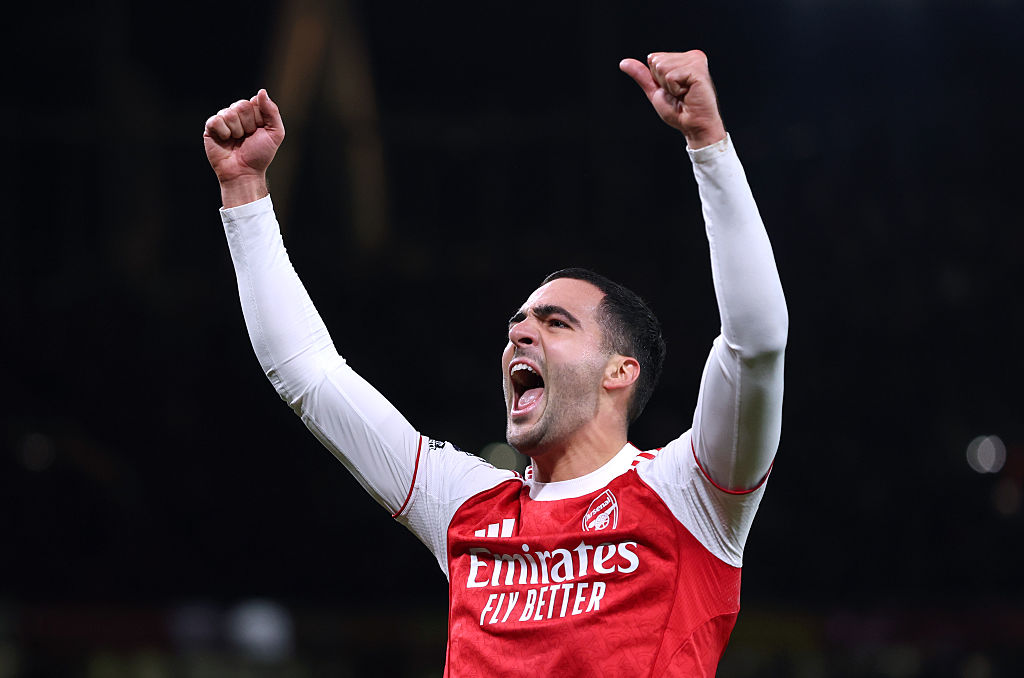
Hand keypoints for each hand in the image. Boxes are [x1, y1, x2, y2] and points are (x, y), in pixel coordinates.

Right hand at [203, 89, 285, 206]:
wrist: (244, 172)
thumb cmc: (259, 155)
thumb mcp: (275, 133)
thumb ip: (272, 111)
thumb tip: (261, 91)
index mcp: (253, 113)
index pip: (254, 102)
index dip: (259, 118)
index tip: (259, 131)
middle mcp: (237, 114)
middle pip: (241, 105)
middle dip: (248, 125)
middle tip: (247, 138)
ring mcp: (224, 120)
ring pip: (229, 113)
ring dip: (236, 131)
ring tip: (236, 141)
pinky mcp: (211, 127)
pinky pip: (216, 120)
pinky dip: (223, 133)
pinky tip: (225, 140)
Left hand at [619, 50, 725, 148]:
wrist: (693, 126)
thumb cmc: (678, 111)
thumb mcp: (655, 91)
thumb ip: (642, 75)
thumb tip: (623, 63)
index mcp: (683, 58)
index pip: (654, 58)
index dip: (657, 79)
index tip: (673, 90)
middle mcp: (692, 56)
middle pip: (656, 61)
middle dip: (662, 81)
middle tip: (678, 93)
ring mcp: (696, 61)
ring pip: (662, 67)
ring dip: (668, 86)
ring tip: (684, 94)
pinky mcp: (698, 70)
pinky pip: (670, 76)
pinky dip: (674, 89)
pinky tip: (688, 93)